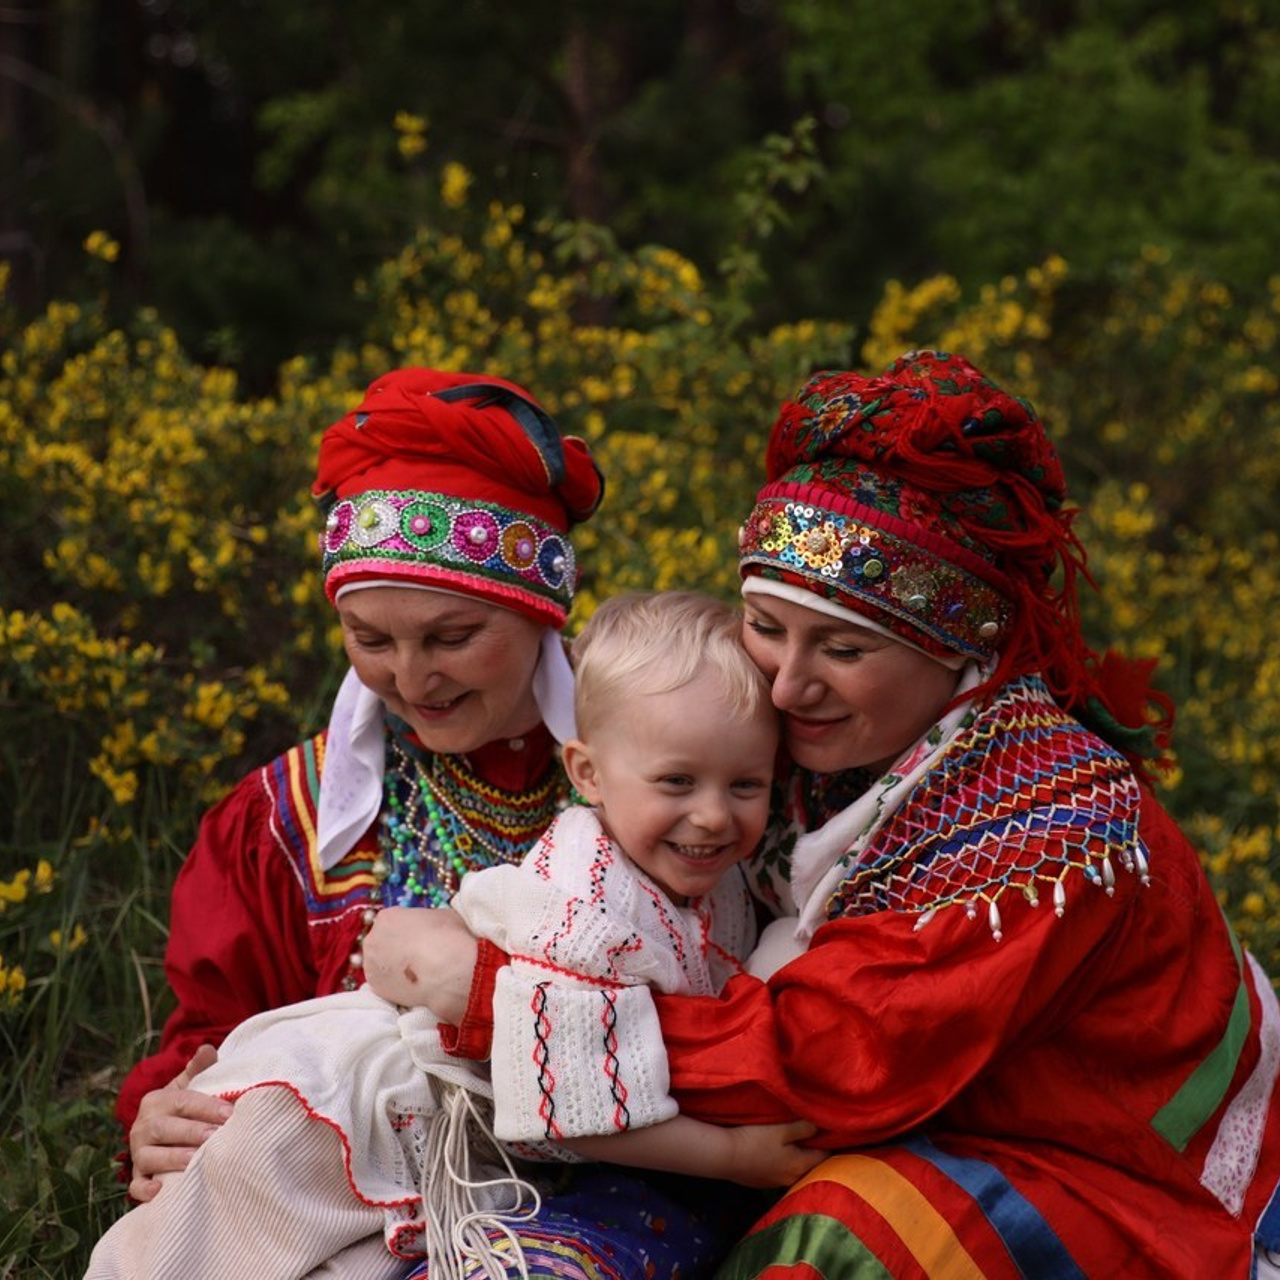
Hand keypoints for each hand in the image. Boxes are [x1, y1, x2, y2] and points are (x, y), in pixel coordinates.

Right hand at [127, 1045, 232, 1202]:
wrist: (162, 1129)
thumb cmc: (183, 1107)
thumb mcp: (188, 1085)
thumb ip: (199, 1068)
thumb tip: (207, 1048)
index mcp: (157, 1101)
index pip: (181, 1102)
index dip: (205, 1107)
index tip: (229, 1113)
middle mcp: (142, 1126)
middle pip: (164, 1129)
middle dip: (191, 1133)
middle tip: (216, 1137)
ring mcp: (138, 1152)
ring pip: (149, 1157)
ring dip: (173, 1159)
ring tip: (197, 1161)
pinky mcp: (137, 1175)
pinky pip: (135, 1186)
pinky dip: (144, 1190)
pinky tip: (160, 1192)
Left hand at [361, 906, 478, 1020]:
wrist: (447, 971)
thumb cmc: (448, 937)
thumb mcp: (443, 916)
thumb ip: (428, 921)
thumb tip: (429, 929)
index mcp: (387, 917)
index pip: (392, 921)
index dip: (407, 930)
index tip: (419, 938)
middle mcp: (372, 938)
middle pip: (382, 942)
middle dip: (397, 948)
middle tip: (417, 956)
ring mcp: (371, 964)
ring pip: (381, 964)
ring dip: (394, 967)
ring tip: (416, 973)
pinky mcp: (376, 987)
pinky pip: (385, 982)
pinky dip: (395, 983)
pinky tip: (413, 985)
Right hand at [724, 1119, 823, 1187]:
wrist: (725, 1156)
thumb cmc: (755, 1140)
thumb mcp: (782, 1129)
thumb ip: (803, 1128)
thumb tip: (821, 1127)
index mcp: (799, 1165)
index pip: (824, 1156)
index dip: (828, 1143)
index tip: (829, 1132)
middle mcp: (791, 1179)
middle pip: (810, 1166)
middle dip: (813, 1153)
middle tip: (814, 1136)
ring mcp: (775, 1183)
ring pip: (794, 1171)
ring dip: (797, 1160)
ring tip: (795, 1145)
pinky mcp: (762, 1183)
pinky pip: (780, 1173)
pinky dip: (782, 1164)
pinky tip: (775, 1155)